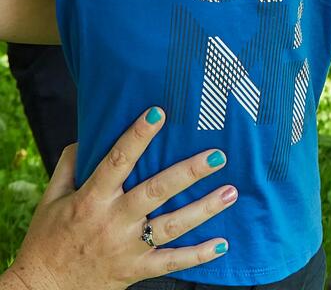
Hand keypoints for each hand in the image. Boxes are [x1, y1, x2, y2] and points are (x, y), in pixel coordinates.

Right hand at [4, 108, 235, 289]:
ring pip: (172, 226)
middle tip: (217, 155)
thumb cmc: (47, 239)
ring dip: (204, 209)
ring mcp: (128, 248)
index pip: (117, 161)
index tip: (159, 112)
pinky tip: (222, 243)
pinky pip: (171, 262)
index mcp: (91, 200)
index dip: (137, 136)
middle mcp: (113, 222)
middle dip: (188, 173)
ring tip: (231, 192)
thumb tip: (89, 134)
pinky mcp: (136, 270)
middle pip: (156, 192)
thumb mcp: (51, 199)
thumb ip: (70, 164)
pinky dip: (198, 255)